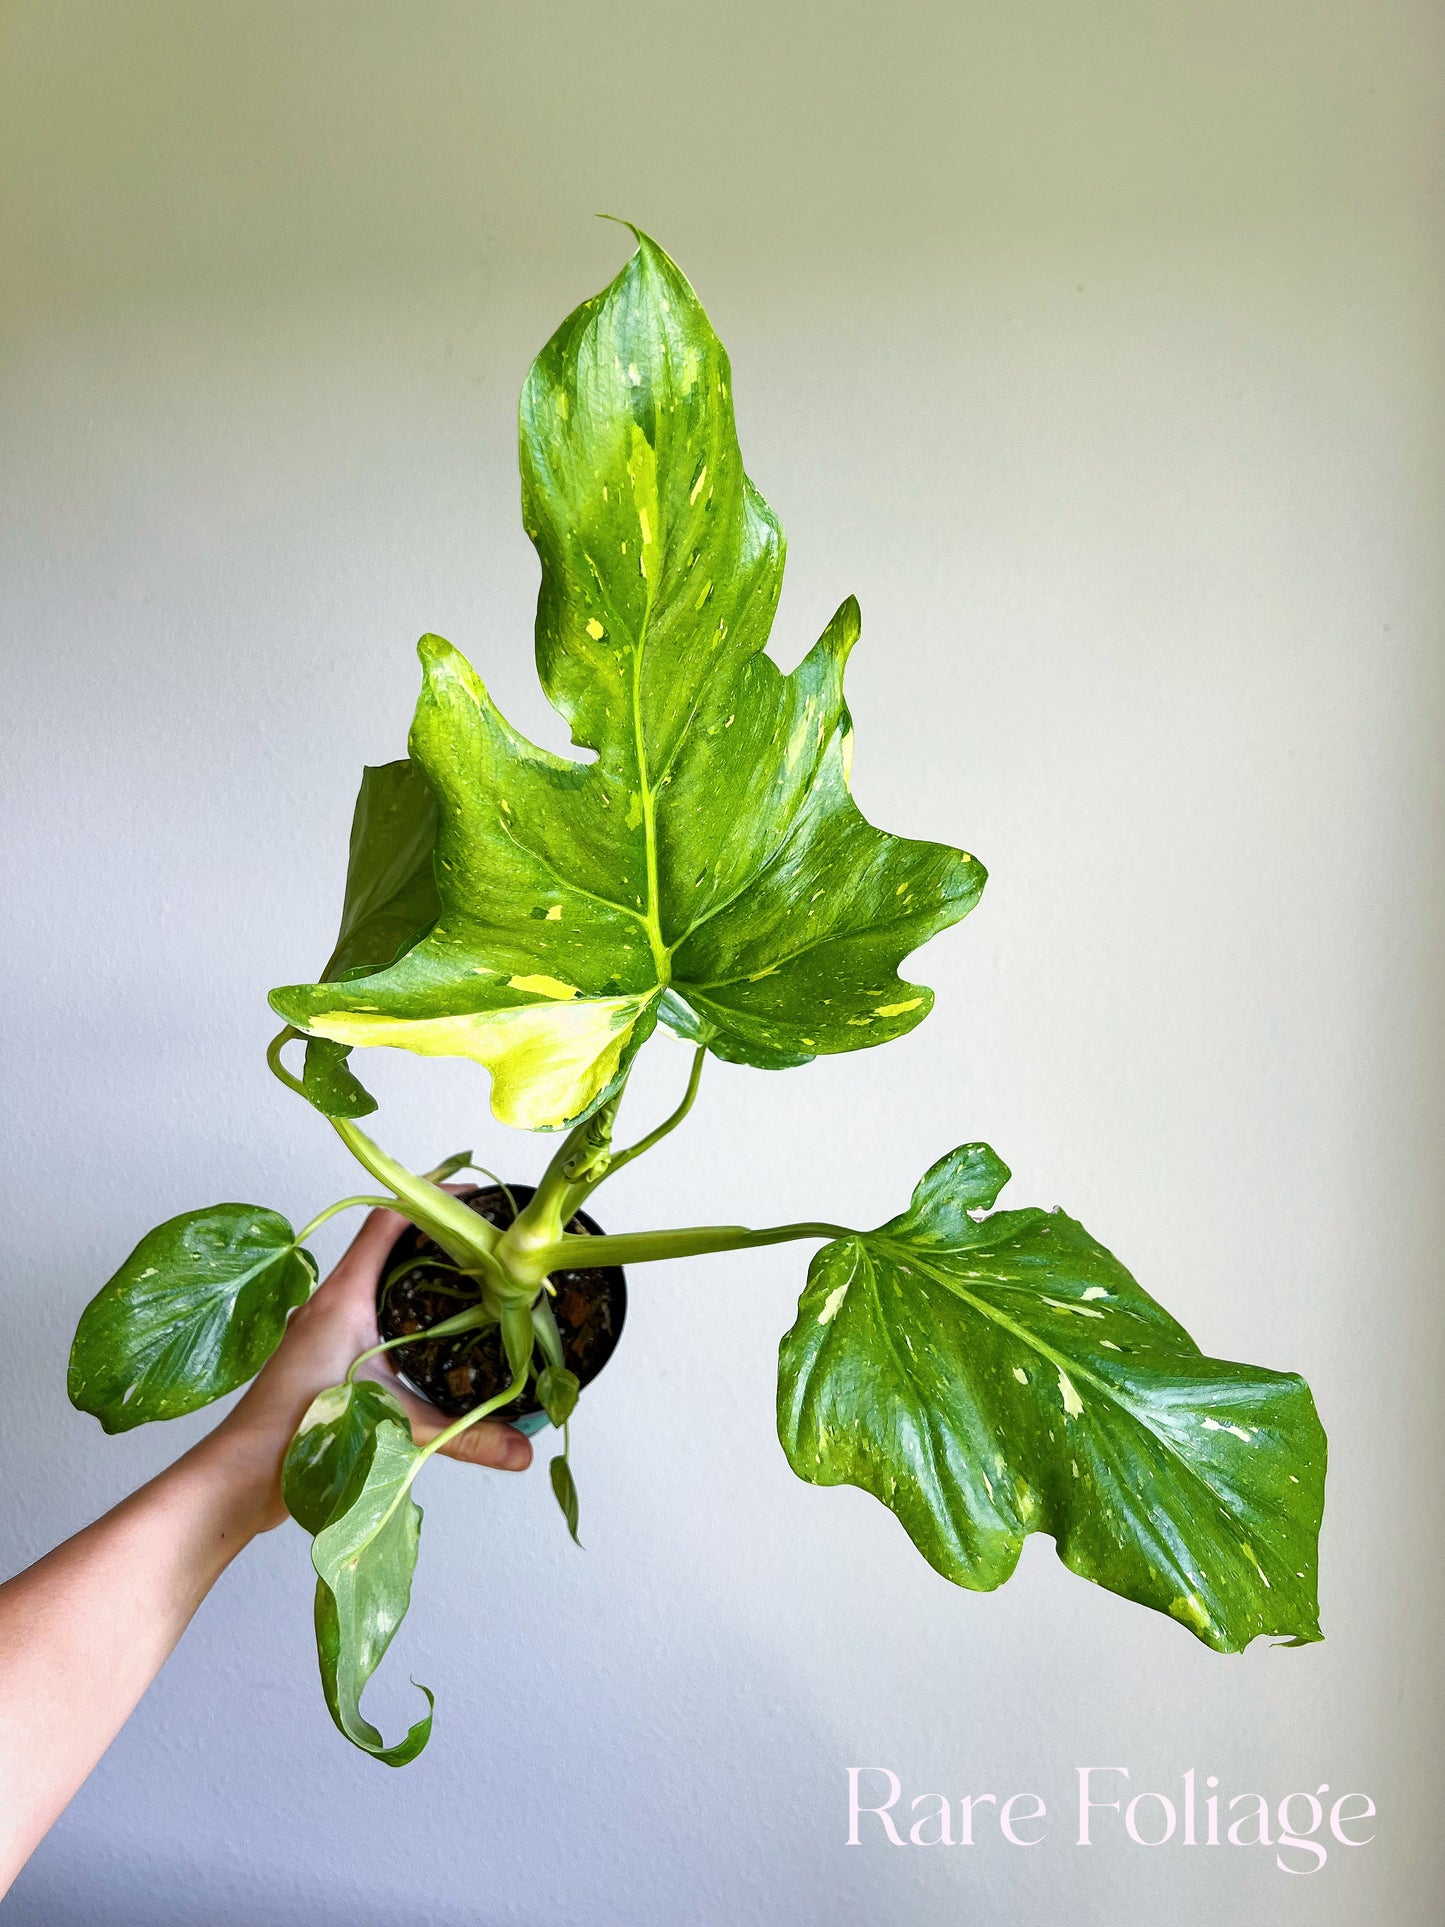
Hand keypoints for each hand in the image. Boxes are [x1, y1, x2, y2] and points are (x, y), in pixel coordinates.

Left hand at [205, 1205, 532, 1532]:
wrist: (241, 1474)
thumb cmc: (297, 1434)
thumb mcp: (395, 1426)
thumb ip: (464, 1435)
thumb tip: (523, 1451)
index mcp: (344, 1298)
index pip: (388, 1222)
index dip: (430, 1200)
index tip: (473, 1197)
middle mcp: (329, 1302)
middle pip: (384, 1244)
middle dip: (432, 1234)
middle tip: (481, 1240)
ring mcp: (319, 1327)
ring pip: (372, 1278)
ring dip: (412, 1270)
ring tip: (463, 1280)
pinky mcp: (316, 1354)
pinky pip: (361, 1310)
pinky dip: (395, 1306)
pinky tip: (423, 1335)